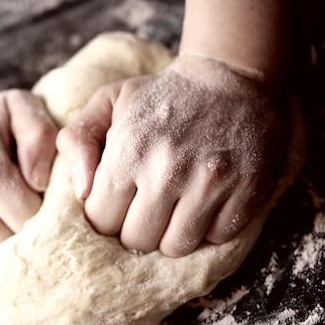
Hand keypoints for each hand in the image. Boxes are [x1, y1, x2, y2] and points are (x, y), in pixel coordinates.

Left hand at [57, 55, 289, 256]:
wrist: (230, 76)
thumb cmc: (161, 95)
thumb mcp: (107, 101)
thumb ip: (76, 141)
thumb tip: (81, 193)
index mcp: (129, 150)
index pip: (102, 221)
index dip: (106, 216)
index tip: (117, 203)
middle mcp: (168, 170)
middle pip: (137, 240)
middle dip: (135, 229)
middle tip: (145, 208)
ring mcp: (211, 182)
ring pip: (177, 247)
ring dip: (171, 235)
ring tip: (174, 208)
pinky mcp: (248, 190)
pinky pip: (217, 238)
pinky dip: (208, 228)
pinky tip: (205, 202)